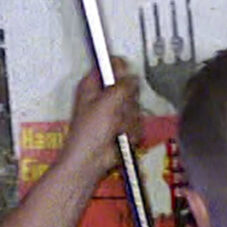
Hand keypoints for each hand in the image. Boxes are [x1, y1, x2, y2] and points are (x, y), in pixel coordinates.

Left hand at [60, 68, 141, 182]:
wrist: (90, 161)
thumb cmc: (88, 134)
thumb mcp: (106, 103)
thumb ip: (122, 86)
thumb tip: (132, 77)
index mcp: (92, 85)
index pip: (111, 65)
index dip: (121, 69)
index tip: (125, 79)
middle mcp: (103, 96)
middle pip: (129, 86)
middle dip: (128, 102)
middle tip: (118, 111)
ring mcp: (114, 112)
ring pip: (135, 106)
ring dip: (128, 120)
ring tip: (116, 129)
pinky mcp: (123, 126)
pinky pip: (137, 122)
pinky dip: (131, 132)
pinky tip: (120, 137)